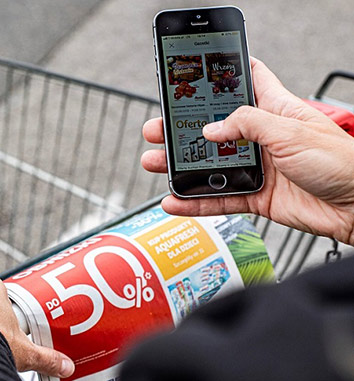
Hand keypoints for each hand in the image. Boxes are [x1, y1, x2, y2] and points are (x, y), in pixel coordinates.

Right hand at [141, 57, 353, 245]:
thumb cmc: (340, 162)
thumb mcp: (290, 131)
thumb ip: (247, 125)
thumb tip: (210, 130)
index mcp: (274, 111)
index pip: (247, 81)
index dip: (223, 73)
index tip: (196, 70)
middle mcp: (261, 138)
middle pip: (214, 129)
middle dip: (183, 128)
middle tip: (158, 128)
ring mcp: (256, 168)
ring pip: (210, 165)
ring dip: (181, 166)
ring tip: (155, 162)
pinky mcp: (255, 196)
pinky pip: (218, 198)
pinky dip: (195, 201)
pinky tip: (175, 200)